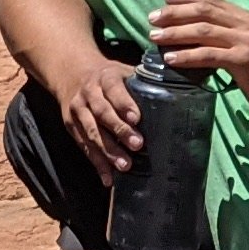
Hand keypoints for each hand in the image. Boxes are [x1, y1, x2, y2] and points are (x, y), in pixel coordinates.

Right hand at [57, 48, 145, 179]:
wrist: (71, 74)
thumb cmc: (108, 77)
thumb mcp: (123, 71)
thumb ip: (142, 83)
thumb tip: (177, 95)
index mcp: (105, 77)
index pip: (114, 90)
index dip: (124, 104)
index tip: (137, 118)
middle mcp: (89, 93)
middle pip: (102, 113)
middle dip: (119, 130)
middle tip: (137, 145)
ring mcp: (78, 111)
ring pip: (92, 132)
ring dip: (108, 151)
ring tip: (125, 166)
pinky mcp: (71, 126)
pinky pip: (84, 147)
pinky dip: (97, 163)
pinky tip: (108, 178)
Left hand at [149, 0, 248, 118]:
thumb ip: (231, 38)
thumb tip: (201, 39)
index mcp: (248, 18)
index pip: (213, 1)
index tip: (166, 1)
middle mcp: (246, 24)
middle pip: (203, 12)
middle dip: (174, 13)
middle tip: (152, 18)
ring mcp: (245, 41)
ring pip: (202, 30)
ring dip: (175, 33)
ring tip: (155, 37)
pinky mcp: (243, 59)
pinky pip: (208, 54)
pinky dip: (188, 55)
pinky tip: (172, 58)